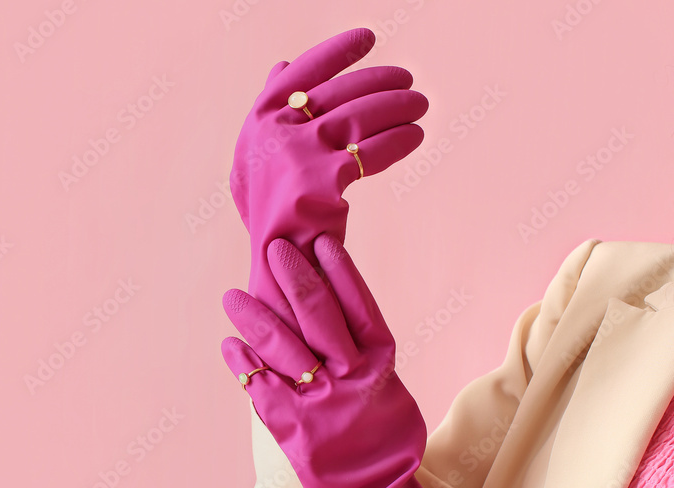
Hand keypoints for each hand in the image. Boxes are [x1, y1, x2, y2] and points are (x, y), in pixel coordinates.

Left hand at [221, 233, 437, 487]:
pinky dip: (242, 364)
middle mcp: (350, 379)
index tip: (321, 243)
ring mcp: (319, 402)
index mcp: (380, 367)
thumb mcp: (388, 394)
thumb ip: (365, 359)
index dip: (340, 273)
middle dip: (294, 278)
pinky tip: (228, 344)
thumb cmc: (384, 444)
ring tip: (232, 296)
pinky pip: (260, 387)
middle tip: (274, 250)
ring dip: (254, 317)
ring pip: (282, 347)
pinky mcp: (291, 427)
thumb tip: (340, 320)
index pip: (360, 307)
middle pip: (319, 316)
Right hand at [230, 28, 426, 334]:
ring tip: (420, 105)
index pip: (302, 74)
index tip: (368, 37)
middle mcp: (274, 133)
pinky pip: (371, 151)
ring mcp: (297, 155)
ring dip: (397, 106)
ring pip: (359, 118)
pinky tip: (414, 137)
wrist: (275, 261)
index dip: (336, 53)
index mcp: (258, 122)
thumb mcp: (256, 157)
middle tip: (409, 80)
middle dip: (380, 82)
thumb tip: (281, 67)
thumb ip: (270, 114)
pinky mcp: (323, 181)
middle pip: (339, 94)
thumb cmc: (269, 211)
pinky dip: (398, 141)